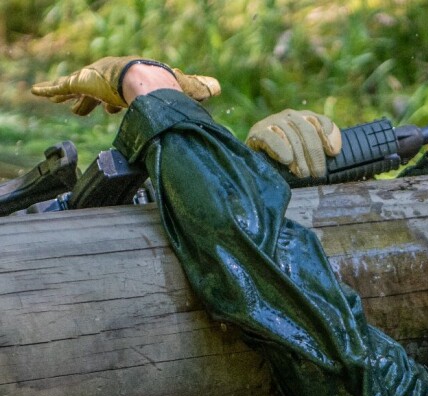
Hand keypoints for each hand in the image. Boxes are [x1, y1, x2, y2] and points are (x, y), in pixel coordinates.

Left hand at [31, 56, 219, 114]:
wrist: (150, 83)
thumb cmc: (168, 87)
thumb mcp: (188, 88)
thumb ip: (200, 88)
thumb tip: (217, 88)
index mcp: (137, 81)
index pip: (125, 92)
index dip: (120, 102)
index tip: (115, 110)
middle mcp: (115, 78)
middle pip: (104, 91)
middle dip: (99, 101)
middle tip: (94, 111)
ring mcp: (97, 80)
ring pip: (83, 91)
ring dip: (77, 99)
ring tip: (72, 109)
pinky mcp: (82, 82)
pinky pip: (61, 86)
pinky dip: (49, 90)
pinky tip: (37, 92)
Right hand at [245, 110, 341, 178]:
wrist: (257, 162)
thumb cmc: (290, 161)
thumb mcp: (309, 154)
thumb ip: (324, 148)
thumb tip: (334, 150)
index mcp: (305, 118)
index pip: (321, 121)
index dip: (329, 136)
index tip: (332, 153)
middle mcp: (290, 116)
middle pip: (307, 131)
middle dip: (315, 154)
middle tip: (318, 174)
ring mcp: (273, 121)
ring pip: (291, 136)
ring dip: (299, 157)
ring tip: (303, 174)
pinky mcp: (257, 132)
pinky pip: (270, 137)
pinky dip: (279, 148)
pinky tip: (286, 160)